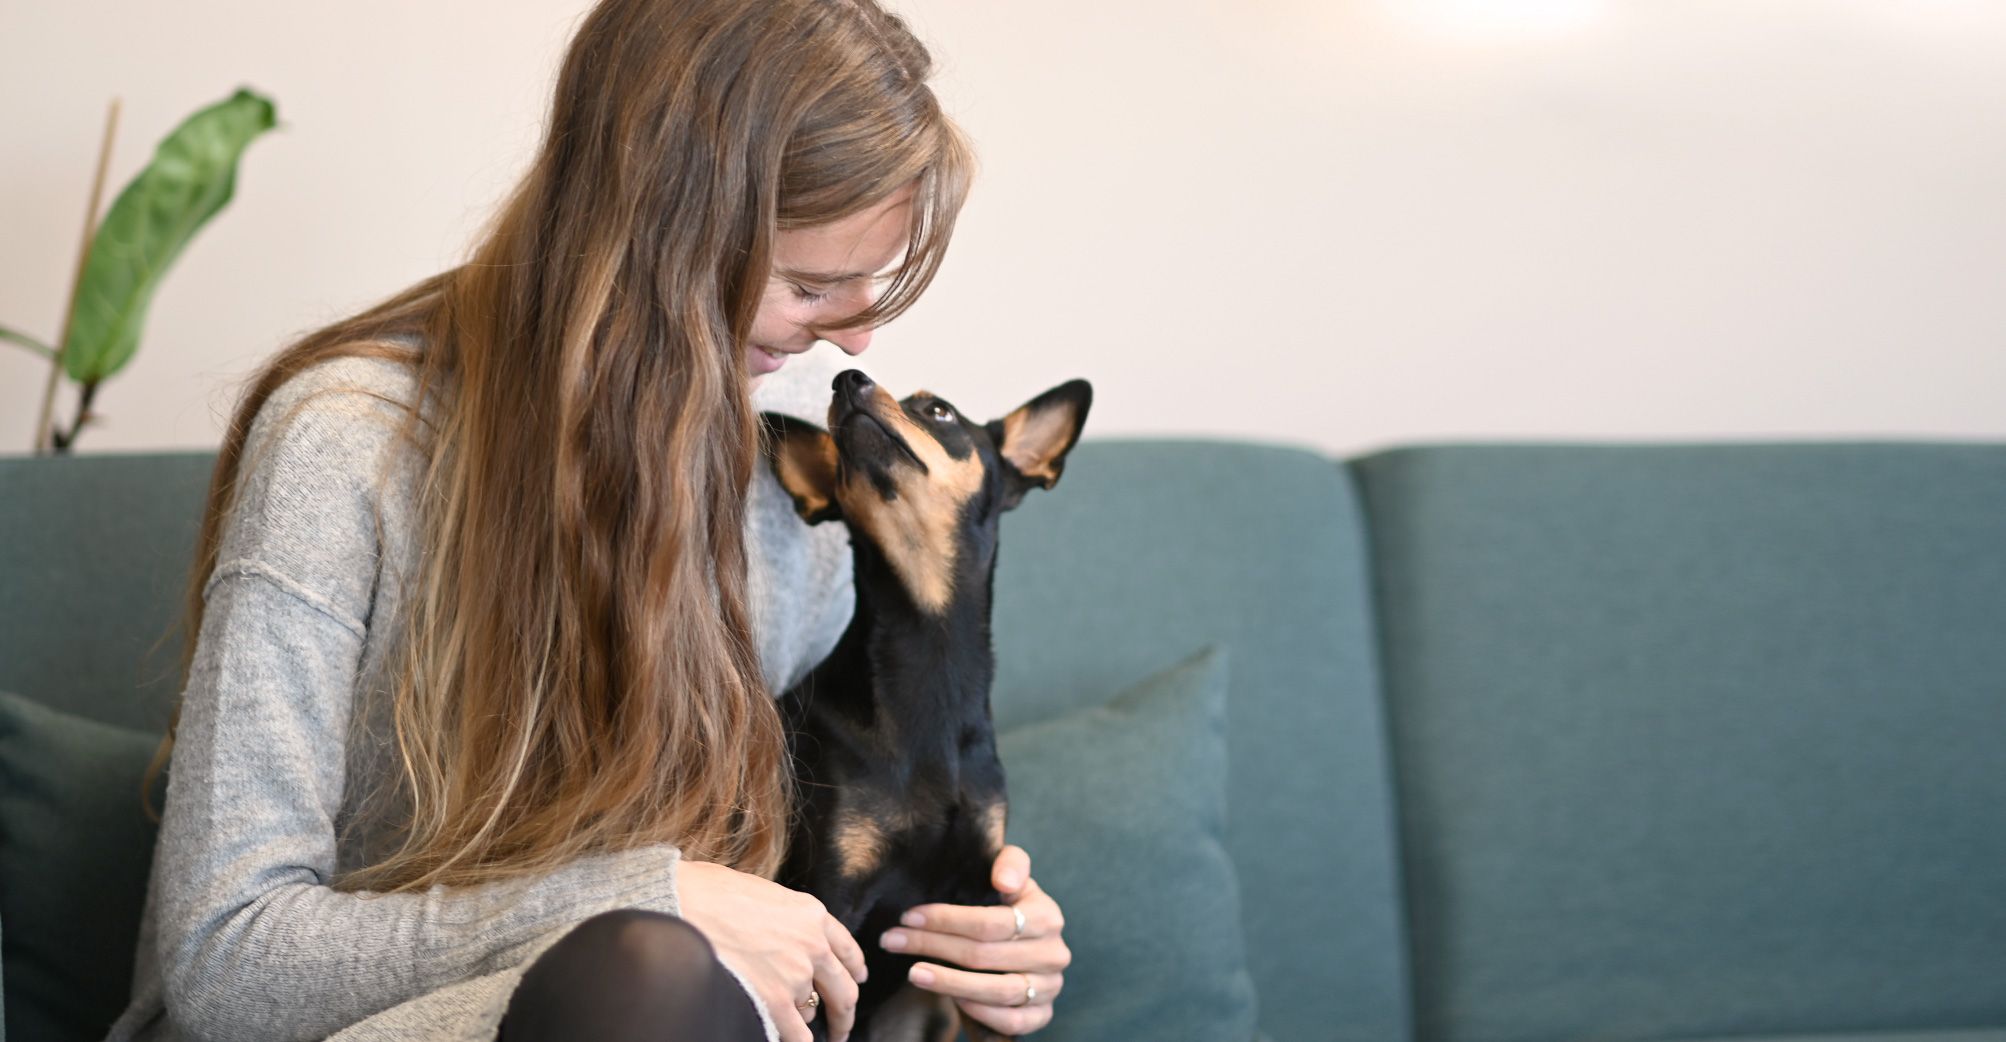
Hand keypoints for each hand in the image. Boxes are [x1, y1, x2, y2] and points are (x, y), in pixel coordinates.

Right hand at [676, 860, 868, 1041]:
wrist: (681, 903)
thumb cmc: (708, 892)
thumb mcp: (762, 891)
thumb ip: (784, 917)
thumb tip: (781, 932)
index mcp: (811, 914)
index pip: (847, 949)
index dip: (854, 969)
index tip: (856, 980)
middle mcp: (812, 946)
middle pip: (844, 990)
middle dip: (844, 1013)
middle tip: (841, 1027)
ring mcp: (796, 976)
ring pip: (813, 1015)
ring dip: (806, 1026)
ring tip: (799, 1034)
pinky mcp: (775, 1002)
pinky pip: (796, 1035)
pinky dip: (793, 1040)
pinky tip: (787, 1040)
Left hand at [880, 844, 1069, 1035]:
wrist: (1028, 945)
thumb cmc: (1009, 906)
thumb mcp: (1010, 878)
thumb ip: (1011, 863)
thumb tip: (1003, 881)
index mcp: (1047, 916)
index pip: (991, 922)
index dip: (946, 920)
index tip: (908, 916)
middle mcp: (1053, 953)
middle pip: (984, 955)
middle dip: (932, 946)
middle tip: (893, 941)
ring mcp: (1050, 986)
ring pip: (997, 991)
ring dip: (948, 983)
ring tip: (913, 972)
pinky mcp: (1042, 1014)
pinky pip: (1011, 1020)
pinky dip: (979, 1012)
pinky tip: (950, 999)